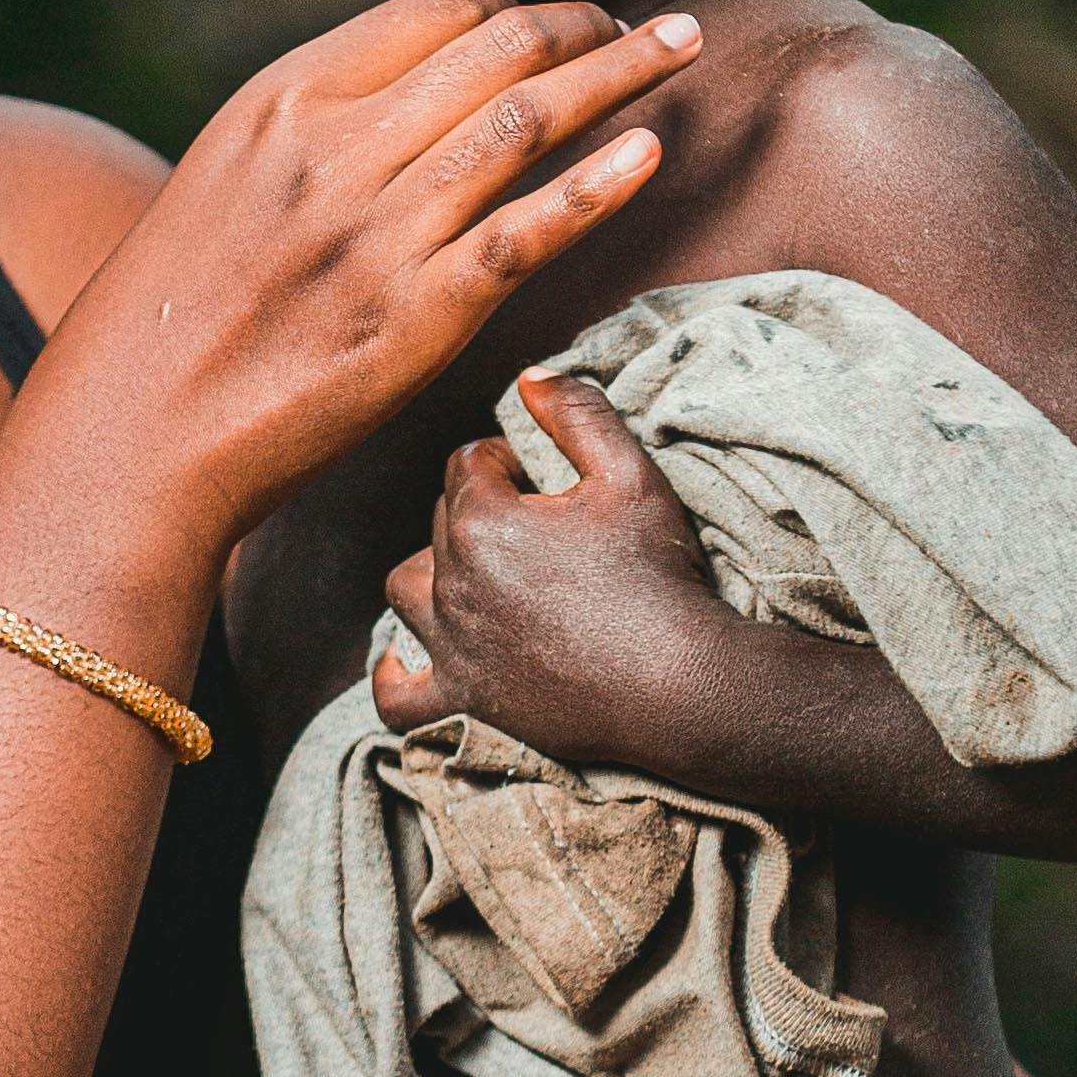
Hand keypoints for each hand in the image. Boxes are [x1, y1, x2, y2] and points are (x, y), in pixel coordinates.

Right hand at [0, 0, 697, 590]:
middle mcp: (338, 148)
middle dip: (588, 24)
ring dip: (621, 72)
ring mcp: (381, 232)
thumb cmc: (170, 313)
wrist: (134, 431)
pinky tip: (650, 152)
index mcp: (286, 98)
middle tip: (647, 23)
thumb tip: (409, 93)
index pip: (438, 13)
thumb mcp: (225, 178)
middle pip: (500, 48)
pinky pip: (530, 233)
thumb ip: (314, 128)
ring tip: (683, 48)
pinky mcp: (419, 316)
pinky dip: (600, 184)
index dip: (517, 6)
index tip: (557, 21)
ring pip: (531, 121)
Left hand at [366, 370, 739, 772]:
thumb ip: (578, 414)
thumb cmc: (657, 577)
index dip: (507, 462)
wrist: (680, 685)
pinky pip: (399, 694)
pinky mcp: (464, 700)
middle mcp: (452, 580)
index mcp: (482, 520)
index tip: (543, 478)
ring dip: (433, 571)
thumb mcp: (632, 476)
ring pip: (408, 588)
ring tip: (481, 573)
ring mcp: (453, 645)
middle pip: (442, 521)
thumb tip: (530, 376)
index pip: (468, 464)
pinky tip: (412, 655)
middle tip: (539, 527)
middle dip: (480, 510)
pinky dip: (396, 673)